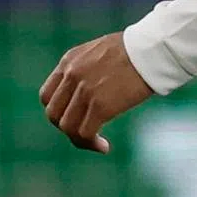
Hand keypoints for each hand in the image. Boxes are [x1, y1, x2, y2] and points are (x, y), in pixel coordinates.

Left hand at [39, 32, 152, 153]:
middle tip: (85, 131)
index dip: (58, 112)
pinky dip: (92, 144)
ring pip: (67, 127)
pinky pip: (85, 134)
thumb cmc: (132, 50)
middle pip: (53, 114)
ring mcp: (84, 91)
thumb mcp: (97, 52)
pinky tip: (104, 146)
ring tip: (96, 142)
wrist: (150, 50)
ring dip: (79, 140)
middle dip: (67, 127)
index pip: (46, 96)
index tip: (74, 118)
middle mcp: (72, 75)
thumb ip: (83, 69)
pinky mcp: (100, 105)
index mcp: (69, 61)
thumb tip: (83, 91)